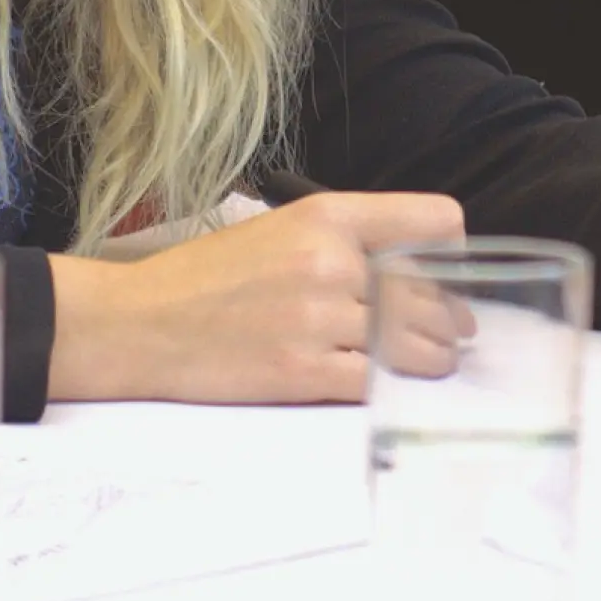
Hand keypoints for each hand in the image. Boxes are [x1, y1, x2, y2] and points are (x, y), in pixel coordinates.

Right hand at [111, 190, 470, 402]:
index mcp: (328, 216)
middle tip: (458, 331)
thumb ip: (346, 240)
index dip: (452, 249)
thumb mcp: (282, 229)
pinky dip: (396, 384)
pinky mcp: (303, 372)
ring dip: (434, 356)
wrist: (142, 324)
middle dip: (449, 317)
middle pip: (428, 291)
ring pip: (410, 340)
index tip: (451, 272)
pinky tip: (400, 384)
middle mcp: (331, 261)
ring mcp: (318, 318)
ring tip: (439, 361)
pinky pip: (375, 380)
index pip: (431, 220)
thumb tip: (413, 268)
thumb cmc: (210, 277)